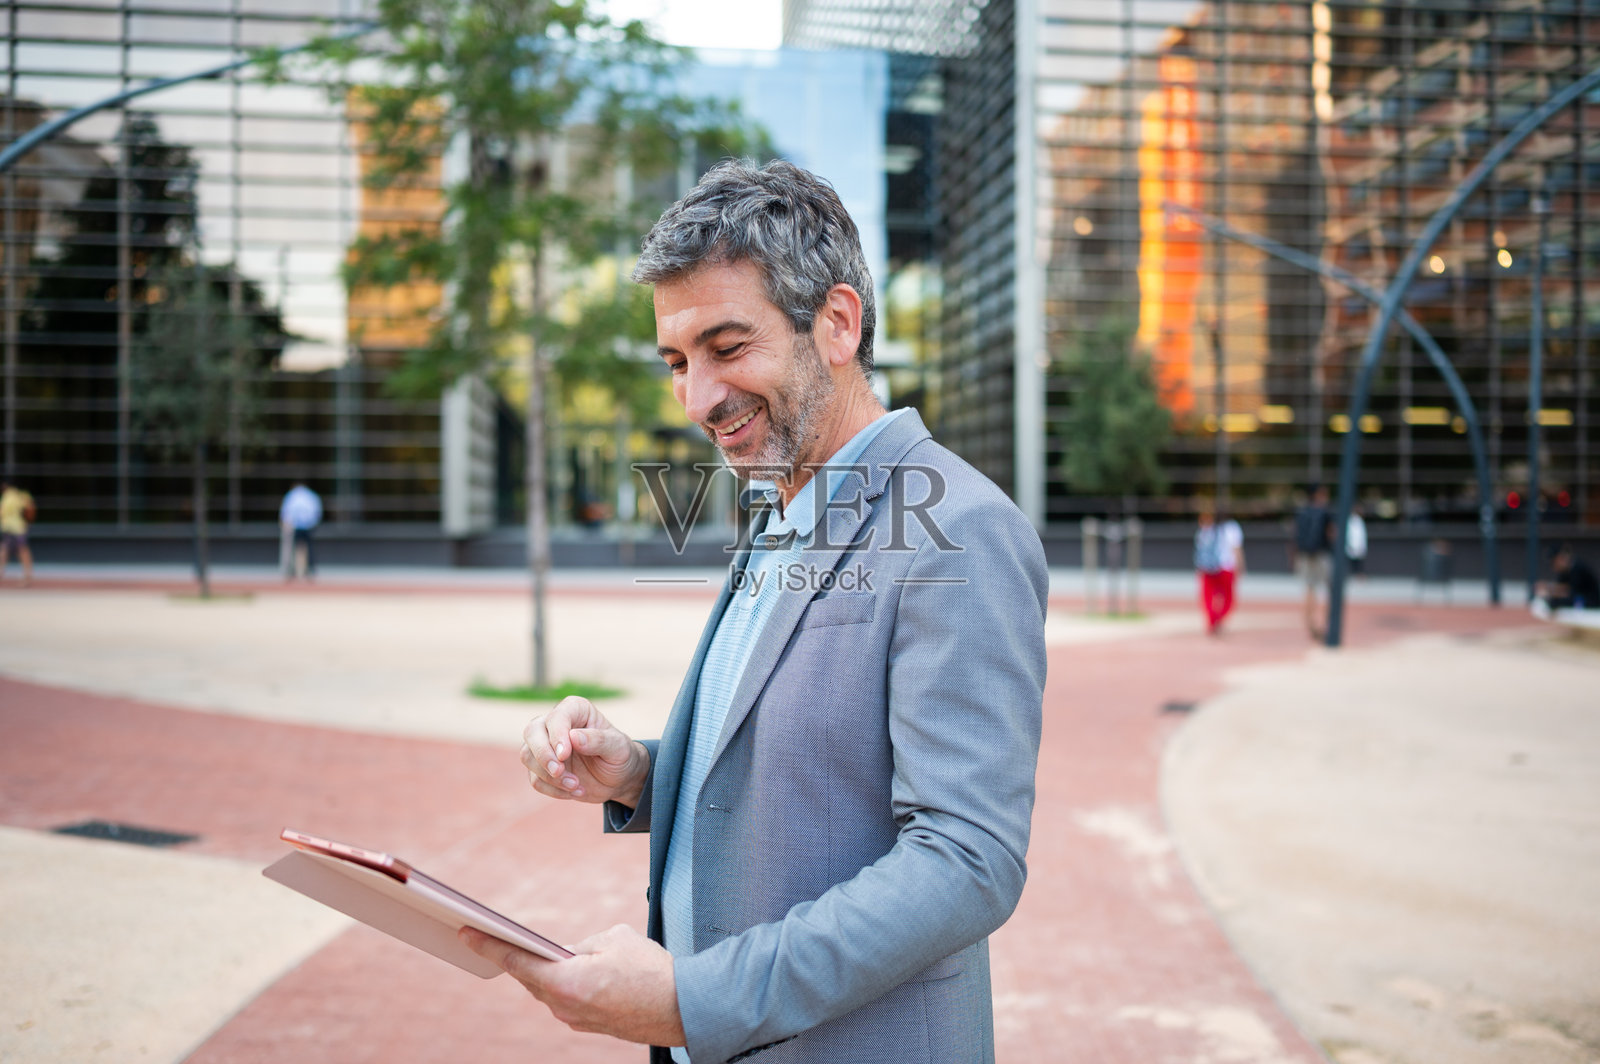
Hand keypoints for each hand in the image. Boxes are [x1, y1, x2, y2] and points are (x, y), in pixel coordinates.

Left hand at [459, 924, 683, 1046]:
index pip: (516, 961)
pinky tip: (566, 972)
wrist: (682, 1007)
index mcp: (565, 982)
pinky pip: (565, 1001)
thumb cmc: (651, 971)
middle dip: (516, 958)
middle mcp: (564, 1007)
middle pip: (529, 978)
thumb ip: (580, 945)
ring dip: (542, 972)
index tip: (467, 934)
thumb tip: (567, 953)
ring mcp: (575, 1021)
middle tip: (493, 938)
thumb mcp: (613, 939)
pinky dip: (561, 985)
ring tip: (531, 953)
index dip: (488, 946)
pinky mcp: (589, 1026)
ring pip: (547, 991)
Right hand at [522, 696, 648, 806]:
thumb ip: (598, 740)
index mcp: (576, 710)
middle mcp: (555, 724)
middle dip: (543, 755)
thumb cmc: (620, 755)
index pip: (557, 716)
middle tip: (560, 771)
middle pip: (532, 732)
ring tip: (576, 785)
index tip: (565, 754)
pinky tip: (576, 791)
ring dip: (549, 775)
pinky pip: (535, 779)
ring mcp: (545, 746)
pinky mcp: (542, 768)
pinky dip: (553, 789)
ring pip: (528, 756)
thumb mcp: (618, 747)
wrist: (618, 778)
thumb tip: (574, 737)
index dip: (557, 735)